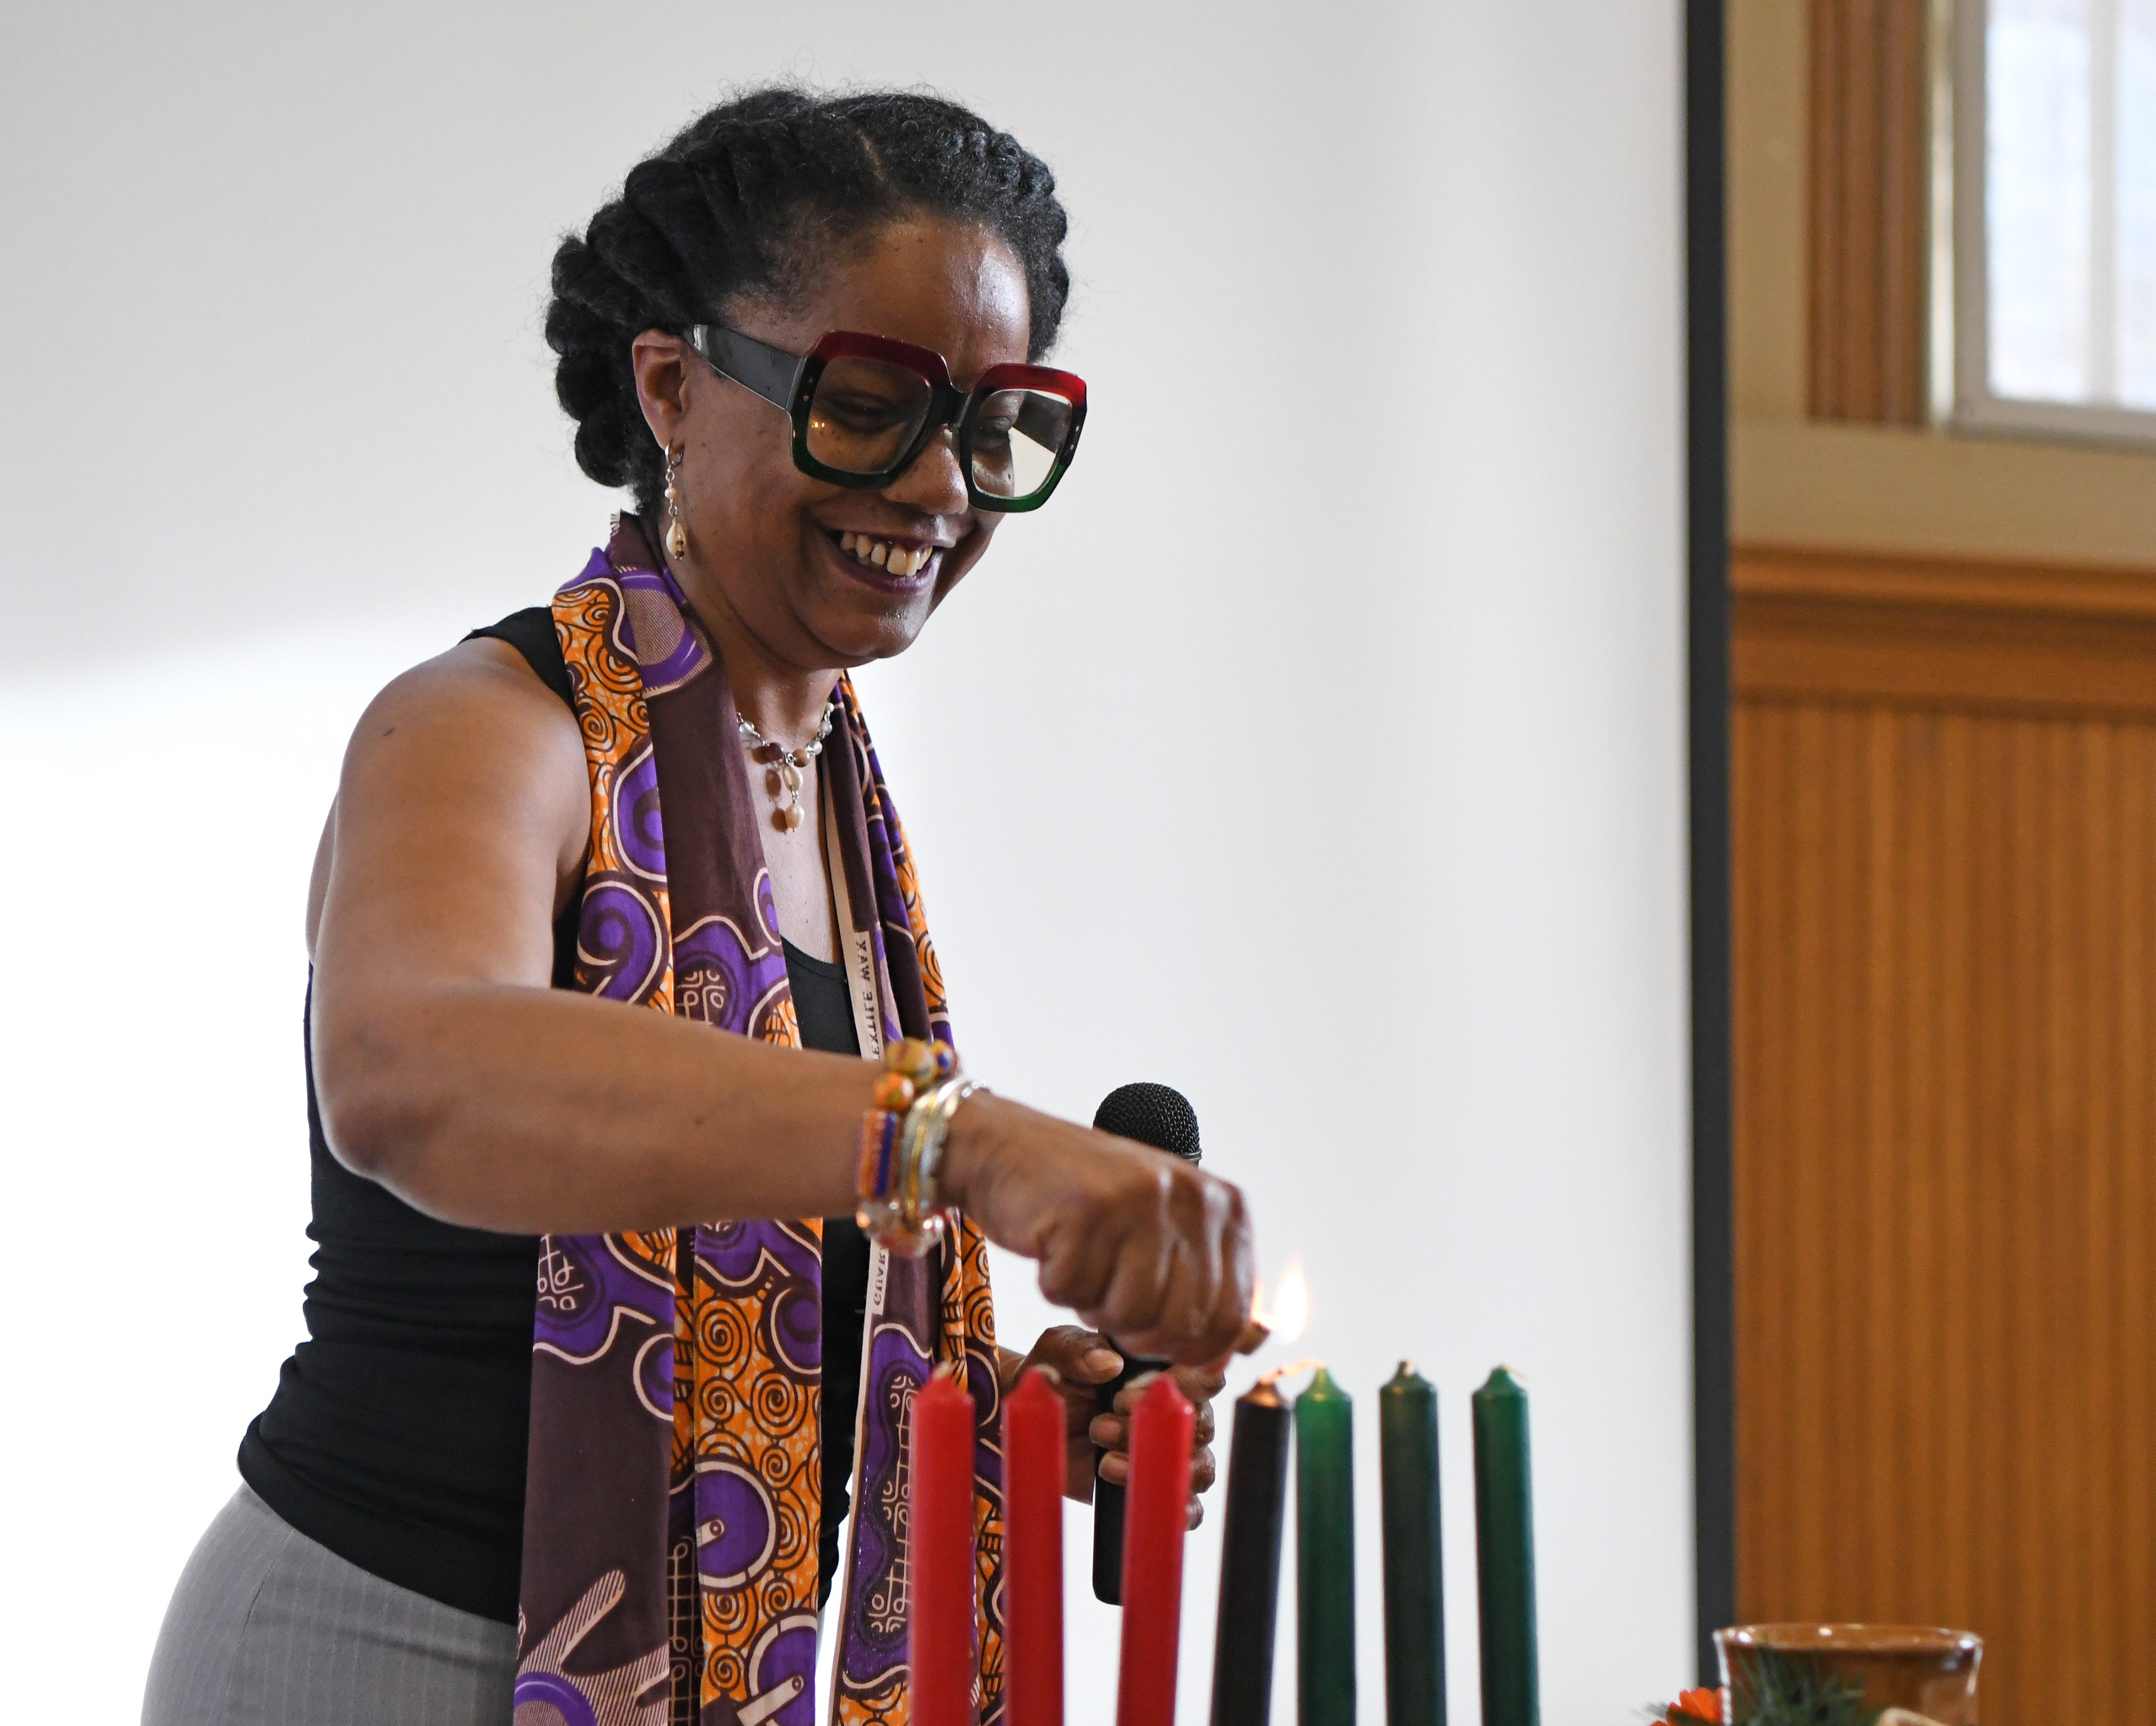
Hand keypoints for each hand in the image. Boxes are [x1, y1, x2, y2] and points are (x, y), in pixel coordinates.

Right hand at [944, 1092, 1253, 1364]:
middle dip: (1137, 1331)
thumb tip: (1237, 1352)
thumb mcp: (1163, 1232)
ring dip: (1093, 1305)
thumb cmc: (1089, 1204)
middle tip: (1106, 1294)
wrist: (1008, 1148)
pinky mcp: (1085, 1208)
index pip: (1231, 1315)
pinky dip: (1056, 1284)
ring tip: (1082, 1259)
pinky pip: (1073, 1293)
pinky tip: (1054, 1242)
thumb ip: (1203, 1284)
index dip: (1192, 1350)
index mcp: (1222, 1205)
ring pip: (1128, 1315)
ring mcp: (1138, 1199)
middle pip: (1181, 1324)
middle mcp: (1190, 1195)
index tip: (1158, 1344)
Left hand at [999, 1332, 1223, 1527]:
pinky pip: (1190, 1506)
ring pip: (1199, 1466)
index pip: (1204, 1376)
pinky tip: (1138, 1496)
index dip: (1179, 1386)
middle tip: (1100, 1426)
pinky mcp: (1155, 1487)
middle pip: (1199, 1423)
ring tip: (1105, 1463)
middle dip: (1150, 1429)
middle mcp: (1175, 1411)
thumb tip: (1109, 1364)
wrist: (1030, 1422)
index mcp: (1163, 1370)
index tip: (1124, 1394)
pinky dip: (1178, 1509)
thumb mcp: (1054, 1352)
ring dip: (1154, 1466)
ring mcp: (1168, 1451)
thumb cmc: (1052, 1376)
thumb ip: (1077, 1349)